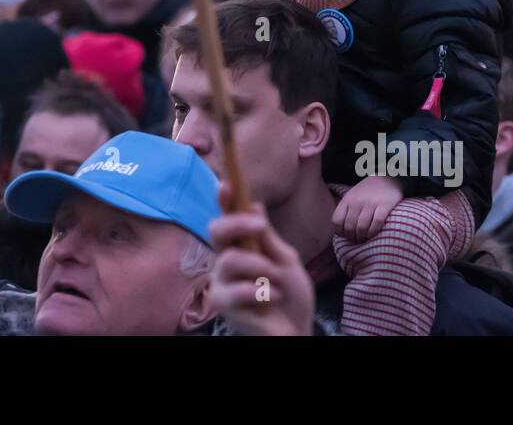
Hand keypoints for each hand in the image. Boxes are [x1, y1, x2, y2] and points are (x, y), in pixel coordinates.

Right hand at [209, 182, 314, 335]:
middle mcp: (225, 262)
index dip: (224, 201)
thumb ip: (269, 237)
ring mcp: (221, 283)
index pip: (228, 219)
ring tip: (276, 281)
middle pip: (216, 231)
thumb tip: (255, 206)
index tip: (227, 183)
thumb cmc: (290, 297)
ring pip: (229, 260)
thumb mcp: (286, 260)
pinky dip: (262, 293)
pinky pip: (236, 290)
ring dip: (260, 267)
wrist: (296, 330)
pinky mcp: (222, 304)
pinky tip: (273, 299)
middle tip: (260, 227)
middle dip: (237, 223)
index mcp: (241, 247)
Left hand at [330, 176, 403, 242]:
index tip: (346, 236)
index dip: (340, 232)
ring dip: (362, 237)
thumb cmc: (368, 191)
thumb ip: (346, 210)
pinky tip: (374, 234)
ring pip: (362, 227)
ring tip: (365, 239)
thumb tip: (341, 231)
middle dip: (352, 238)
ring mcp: (371, 203)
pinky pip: (377, 223)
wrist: (387, 176)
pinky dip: (374, 232)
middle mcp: (357, 202)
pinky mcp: (385, 205)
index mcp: (347, 200)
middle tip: (357, 240)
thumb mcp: (352, 196)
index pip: (337, 221)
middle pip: (349, 227)